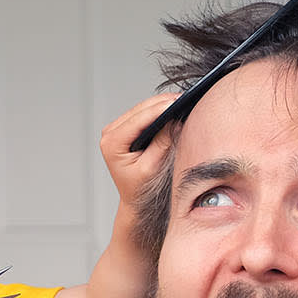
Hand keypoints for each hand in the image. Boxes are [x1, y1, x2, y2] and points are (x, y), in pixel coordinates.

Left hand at [100, 94, 180, 208]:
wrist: (133, 197)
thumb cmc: (139, 188)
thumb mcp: (152, 167)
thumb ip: (162, 143)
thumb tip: (175, 121)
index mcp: (112, 143)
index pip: (139, 119)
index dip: (160, 109)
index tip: (179, 102)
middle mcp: (110, 132)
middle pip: (141, 109)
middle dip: (164, 103)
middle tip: (187, 99)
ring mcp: (116, 128)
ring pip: (143, 108)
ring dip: (162, 104)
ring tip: (184, 102)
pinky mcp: (125, 127)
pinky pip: (143, 113)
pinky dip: (159, 109)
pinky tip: (173, 108)